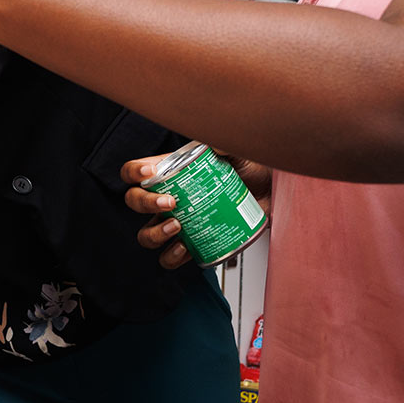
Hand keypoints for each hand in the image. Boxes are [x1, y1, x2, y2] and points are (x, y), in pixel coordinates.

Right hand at [120, 153, 272, 268]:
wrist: (271, 194)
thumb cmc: (250, 170)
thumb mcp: (237, 152)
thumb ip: (225, 145)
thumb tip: (214, 146)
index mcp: (171, 172)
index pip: (135, 171)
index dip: (133, 172)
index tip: (150, 173)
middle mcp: (168, 198)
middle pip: (135, 202)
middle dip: (145, 203)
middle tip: (171, 202)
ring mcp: (177, 223)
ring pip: (147, 234)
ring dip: (155, 233)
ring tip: (178, 227)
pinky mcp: (193, 244)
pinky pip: (170, 257)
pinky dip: (172, 256)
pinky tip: (185, 248)